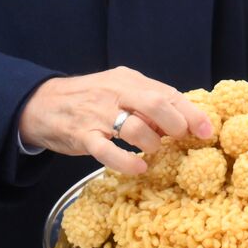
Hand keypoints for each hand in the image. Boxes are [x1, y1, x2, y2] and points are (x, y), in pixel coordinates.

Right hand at [18, 67, 213, 174]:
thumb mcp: (119, 90)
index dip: (190, 112)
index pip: (166, 92)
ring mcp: (97, 115)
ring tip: (153, 150)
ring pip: (133, 127)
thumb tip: (181, 120)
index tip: (206, 130)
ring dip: (151, 142)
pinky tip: (138, 167)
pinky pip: (107, 150)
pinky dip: (126, 160)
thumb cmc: (89, 100)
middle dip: (176, 123)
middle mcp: (114, 93)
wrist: (41, 104)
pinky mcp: (82, 136)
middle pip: (154, 103)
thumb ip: (147, 102)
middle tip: (181, 138)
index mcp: (128, 80)